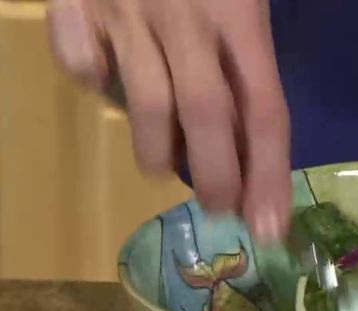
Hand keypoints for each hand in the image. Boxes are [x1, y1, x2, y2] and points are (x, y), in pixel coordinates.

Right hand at [46, 0, 291, 243]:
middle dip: (216, 177)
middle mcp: (187, 22)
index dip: (269, 175)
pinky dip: (93, 84)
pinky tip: (107, 88)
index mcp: (241, 16)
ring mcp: (127, 13)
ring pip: (142, 103)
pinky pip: (80, 62)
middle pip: (205, 119)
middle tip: (220, 209)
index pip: (264, 112)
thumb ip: (250, 51)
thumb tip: (253, 126)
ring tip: (164, 168)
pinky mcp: (74, 3)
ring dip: (155, 151)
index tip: (271, 228)